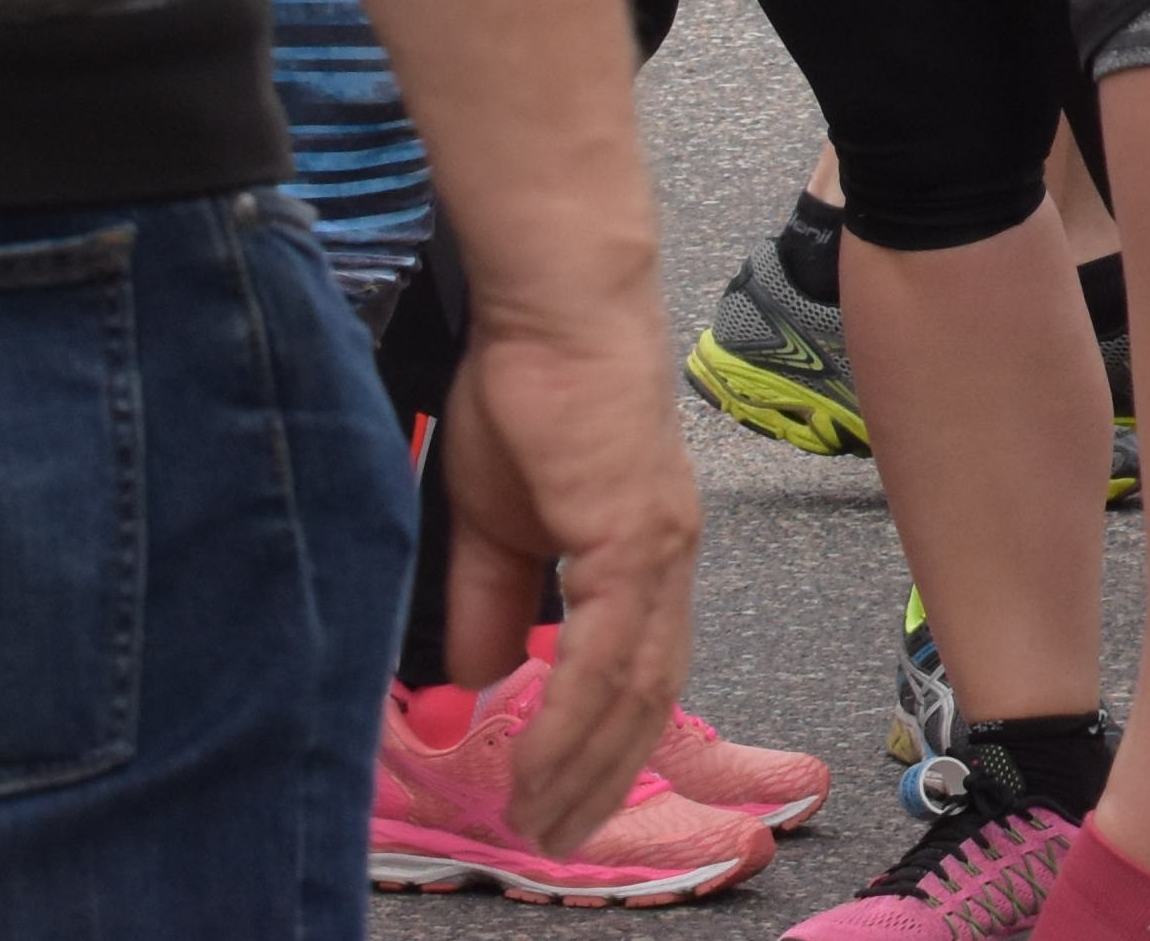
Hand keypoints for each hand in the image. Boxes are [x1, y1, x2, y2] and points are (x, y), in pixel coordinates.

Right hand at [442, 281, 704, 849]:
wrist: (551, 310)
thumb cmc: (526, 392)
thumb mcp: (493, 519)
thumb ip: (492, 600)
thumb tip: (484, 679)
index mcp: (640, 553)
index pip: (635, 672)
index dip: (603, 742)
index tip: (561, 800)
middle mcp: (665, 559)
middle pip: (647, 699)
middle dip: (602, 778)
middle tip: (556, 839)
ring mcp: (658, 550)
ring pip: (634, 690)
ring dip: (584, 765)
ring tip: (538, 821)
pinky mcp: (635, 538)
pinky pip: (607, 655)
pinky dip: (570, 718)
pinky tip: (537, 760)